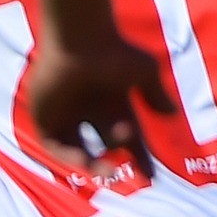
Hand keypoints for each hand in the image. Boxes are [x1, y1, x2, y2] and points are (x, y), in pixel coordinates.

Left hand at [25, 36, 171, 180]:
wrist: (79, 39)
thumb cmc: (115, 51)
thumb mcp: (144, 73)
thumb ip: (156, 95)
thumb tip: (172, 116)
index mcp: (114, 103)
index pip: (128, 138)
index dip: (139, 157)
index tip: (151, 177)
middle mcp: (91, 111)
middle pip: (103, 145)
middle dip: (114, 162)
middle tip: (124, 175)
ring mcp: (66, 114)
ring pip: (77, 149)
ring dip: (91, 164)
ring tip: (106, 171)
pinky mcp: (45, 115)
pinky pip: (55, 144)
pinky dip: (68, 155)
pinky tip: (84, 160)